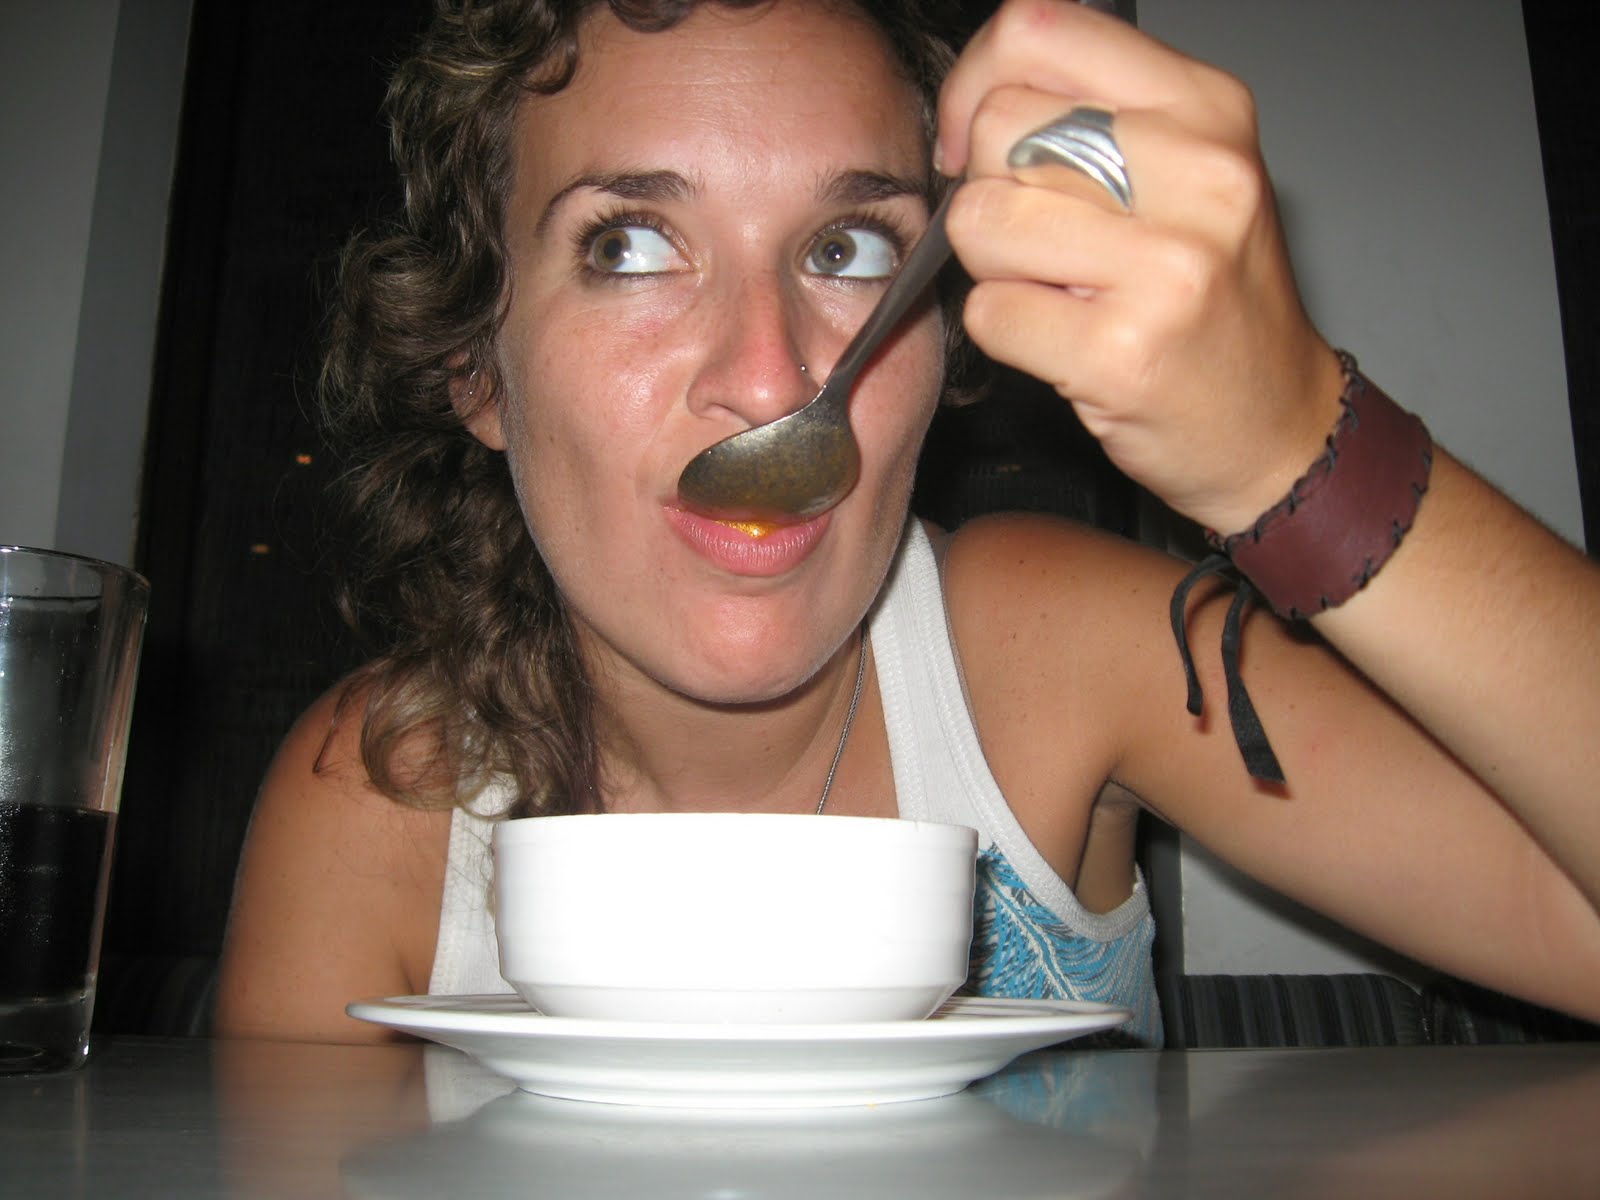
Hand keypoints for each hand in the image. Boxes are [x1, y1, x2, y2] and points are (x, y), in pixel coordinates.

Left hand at [937, 0, 1344, 533]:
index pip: (1037, 31)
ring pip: (979, 219)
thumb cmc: (1214, 299)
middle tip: (1039, 242)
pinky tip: (1064, 344)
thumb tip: (970, 105)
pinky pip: (988, 312)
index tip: (975, 143)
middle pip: (996, 130)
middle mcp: (1198, 171)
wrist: (1277, 423)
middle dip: (988, 190)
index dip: (975, 84)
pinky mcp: (1120, 351)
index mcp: (1206, 106)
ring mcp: (1165, 266)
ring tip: (1057, 293)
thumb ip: (1095, 116)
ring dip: (992, 267)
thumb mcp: (1188, 172)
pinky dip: (1004, 333)